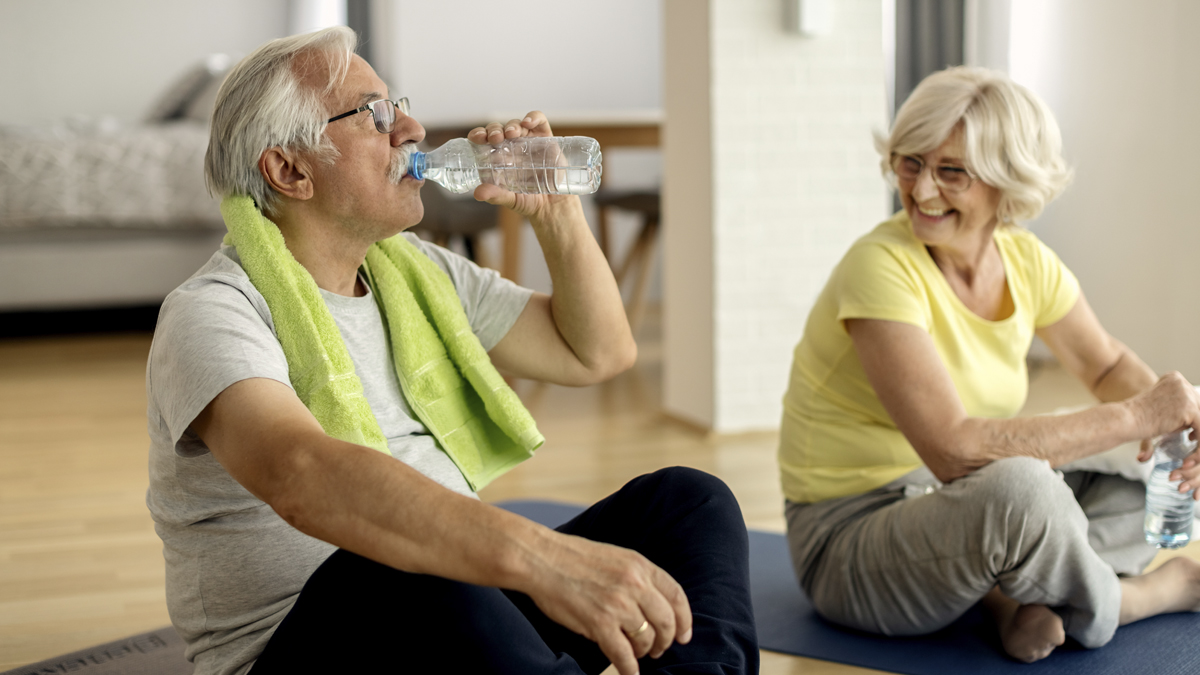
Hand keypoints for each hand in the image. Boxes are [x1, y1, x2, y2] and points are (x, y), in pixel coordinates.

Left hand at [465, 111, 580, 223]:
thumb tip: (478, 193)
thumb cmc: (528, 200)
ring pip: (515, 124)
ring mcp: (527, 140)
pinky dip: (533, 117)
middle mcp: (510, 146)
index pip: (483, 139)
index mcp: (497, 157)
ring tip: (511, 133)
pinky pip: (538, 121)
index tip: (476, 138)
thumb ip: (495, 196)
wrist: (553, 204)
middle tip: (495, 138)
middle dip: (494, 129)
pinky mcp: (544, 137)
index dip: (478, 134)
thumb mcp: (510, 199)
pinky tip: (528, 122)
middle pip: (498, 129)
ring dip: (511, 125)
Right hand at [522, 531, 691, 674]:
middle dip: (666, 640)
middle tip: (659, 649)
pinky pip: (623, 654)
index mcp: (640, 566)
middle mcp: (634, 584)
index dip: (684, 619)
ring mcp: (618, 605)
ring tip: (636, 654)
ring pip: (646, 639)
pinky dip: (629, 668)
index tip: (684, 634)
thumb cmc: (573, 558)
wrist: (541, 559)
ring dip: (644, 652)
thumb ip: (637, 577)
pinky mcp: (599, 624)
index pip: (676, 596)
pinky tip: (628, 672)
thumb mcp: (616, 557)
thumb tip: (654, 604)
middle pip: (666, 622)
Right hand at [1130, 373, 1199, 496]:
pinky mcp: (1189, 409)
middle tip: (1190, 440)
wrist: (1123, 420)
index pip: (1194, 401)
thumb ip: (1174, 415)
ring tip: (1190, 452)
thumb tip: (1186, 432)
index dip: (1194, 418)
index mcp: (1174, 379)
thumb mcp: (1158, 410)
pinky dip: (1198, 448)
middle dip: (1196, 427)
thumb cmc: (1134, 419)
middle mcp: (1182, 383)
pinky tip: (1189, 458)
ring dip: (1198, 439)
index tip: (1189, 434)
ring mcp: (1186, 394)